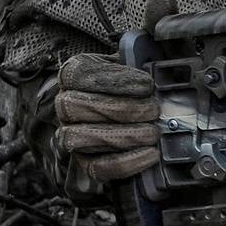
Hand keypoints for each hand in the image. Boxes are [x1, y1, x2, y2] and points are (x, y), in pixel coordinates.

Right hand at [53, 55, 158, 184]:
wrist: (126, 117)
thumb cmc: (132, 86)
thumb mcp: (133, 64)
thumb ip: (141, 59)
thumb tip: (160, 61)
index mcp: (74, 74)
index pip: (80, 74)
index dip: (115, 80)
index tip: (147, 85)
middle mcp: (65, 104)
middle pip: (77, 106)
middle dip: (122, 109)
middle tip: (153, 111)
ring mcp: (69, 134)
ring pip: (81, 137)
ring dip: (124, 135)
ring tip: (153, 132)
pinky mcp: (84, 163)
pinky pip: (98, 167)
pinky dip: (127, 162)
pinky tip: (151, 153)